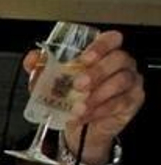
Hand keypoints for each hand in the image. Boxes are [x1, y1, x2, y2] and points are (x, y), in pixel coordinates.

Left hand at [42, 29, 143, 154]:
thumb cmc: (71, 97)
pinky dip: (99, 110)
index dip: (100, 46)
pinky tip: (85, 115)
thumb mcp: (52, 82)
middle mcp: (121, 63)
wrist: (79, 126)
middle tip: (78, 85)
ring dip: (97, 94)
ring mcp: (130, 81)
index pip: (111, 38)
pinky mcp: (132, 100)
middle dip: (97, 72)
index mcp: (104, 52)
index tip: (83, 59)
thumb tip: (32, 59)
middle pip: (118, 59)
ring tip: (79, 106)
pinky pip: (120, 103)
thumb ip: (41, 68)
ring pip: (121, 81)